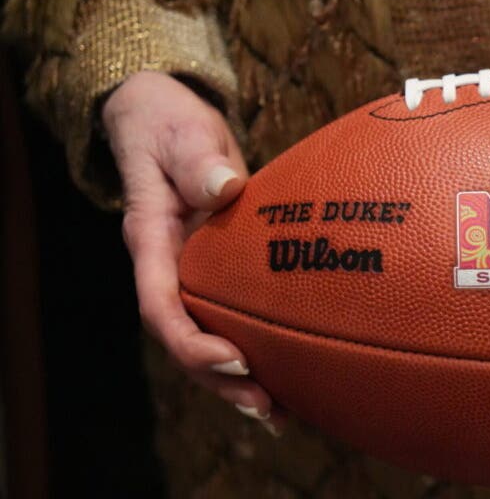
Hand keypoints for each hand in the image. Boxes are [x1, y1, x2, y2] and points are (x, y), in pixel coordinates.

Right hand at [104, 71, 281, 434]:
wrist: (164, 120)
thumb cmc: (171, 125)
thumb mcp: (181, 132)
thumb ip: (197, 158)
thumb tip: (224, 185)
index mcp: (152, 240)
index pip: (160, 305)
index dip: (191, 341)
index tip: (233, 360)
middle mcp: (169, 266)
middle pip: (185, 339)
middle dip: (222, 380)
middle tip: (268, 409)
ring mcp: (191, 273)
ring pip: (207, 338)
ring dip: (240, 379)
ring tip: (283, 414)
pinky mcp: (216, 271)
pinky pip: (230, 318)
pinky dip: (257, 348)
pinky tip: (292, 375)